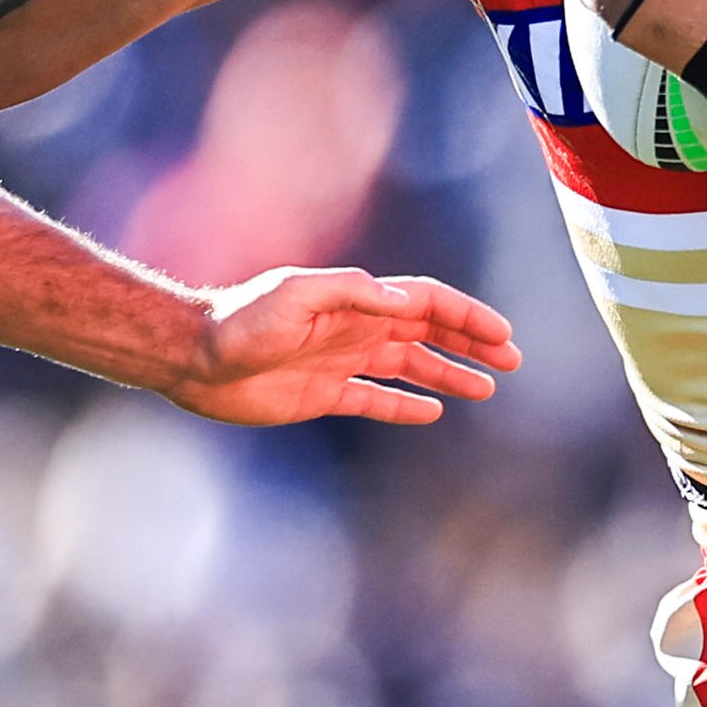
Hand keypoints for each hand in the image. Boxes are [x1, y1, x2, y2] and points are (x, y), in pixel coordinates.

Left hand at [164, 269, 523, 427]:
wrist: (194, 356)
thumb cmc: (240, 321)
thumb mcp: (297, 295)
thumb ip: (353, 294)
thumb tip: (407, 303)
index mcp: (356, 302)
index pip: (426, 304)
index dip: (466, 317)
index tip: (502, 336)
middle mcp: (355, 329)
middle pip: (427, 334)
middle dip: (471, 344)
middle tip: (512, 361)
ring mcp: (341, 362)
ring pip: (409, 367)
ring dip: (449, 373)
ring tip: (486, 388)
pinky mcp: (323, 394)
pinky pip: (375, 399)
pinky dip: (405, 405)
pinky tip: (433, 413)